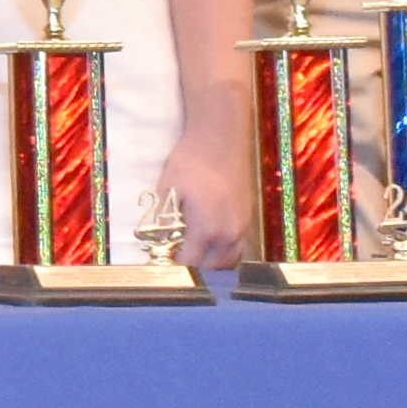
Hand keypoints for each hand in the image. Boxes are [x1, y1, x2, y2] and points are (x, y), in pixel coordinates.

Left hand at [157, 131, 257, 268]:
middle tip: (178, 262)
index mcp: (206, 230)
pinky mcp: (248, 214)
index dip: (175, 267)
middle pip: (213, 268)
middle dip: (195, 270)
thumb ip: (165, 219)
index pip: (190, 264)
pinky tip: (213, 245)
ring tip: (196, 257)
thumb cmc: (190, 161)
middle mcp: (228, 233)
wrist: (220, 137)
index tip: (163, 265)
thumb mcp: (168, 191)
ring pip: (231, 259)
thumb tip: (158, 237)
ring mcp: (242, 224)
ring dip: (214, 264)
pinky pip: (239, 245)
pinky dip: (227, 251)